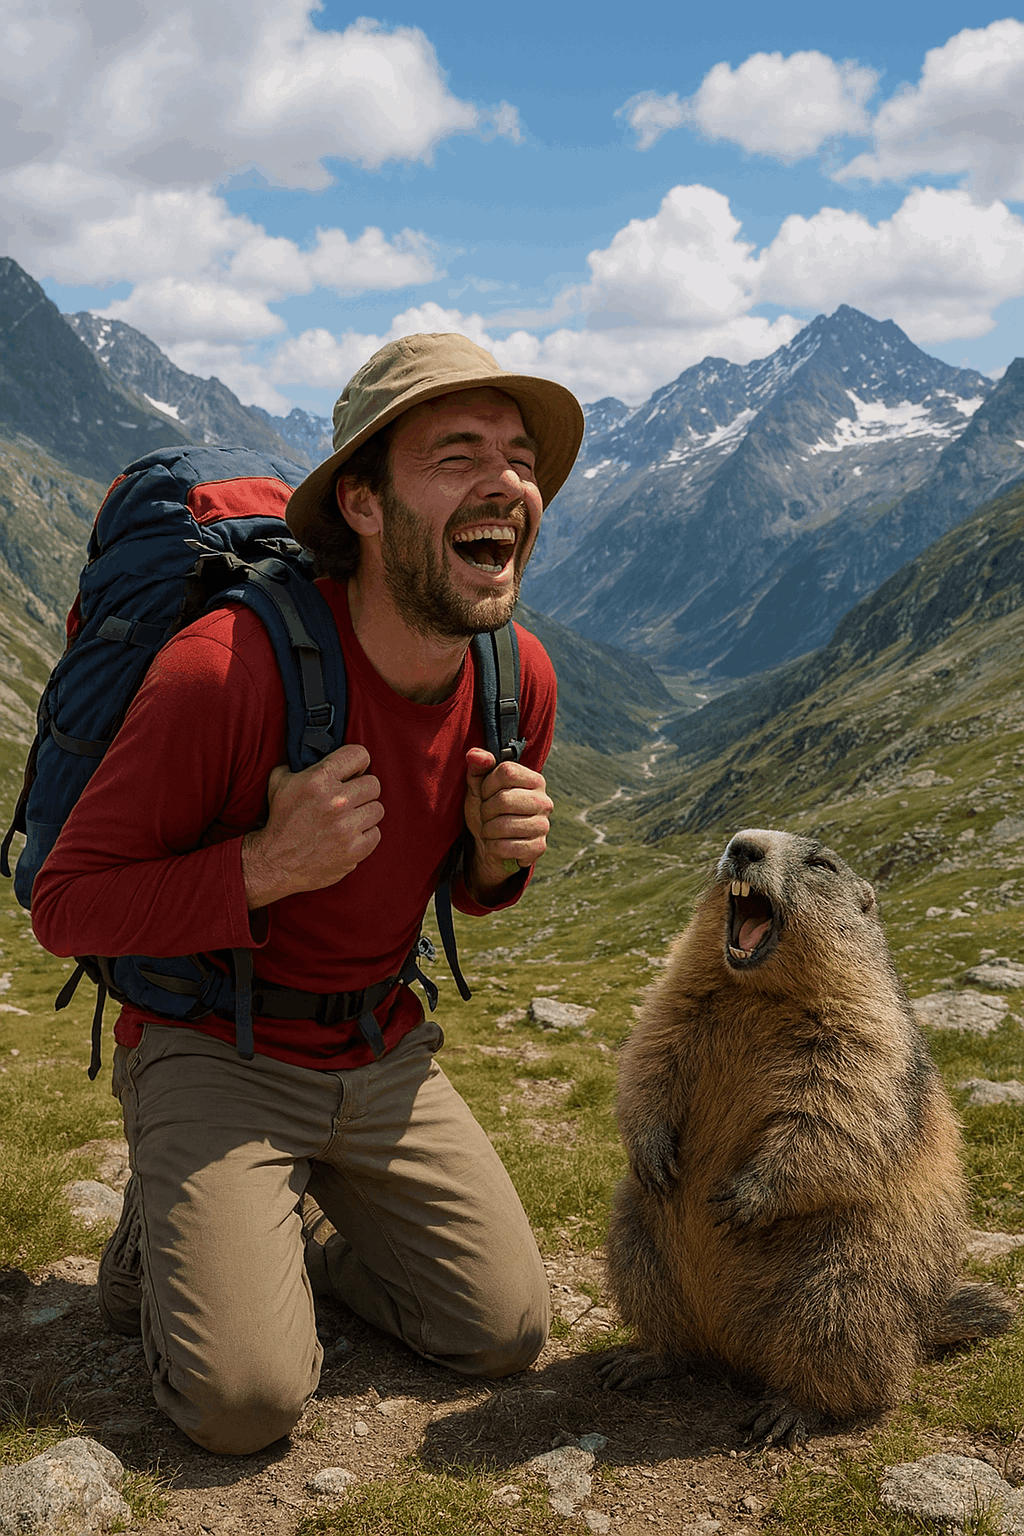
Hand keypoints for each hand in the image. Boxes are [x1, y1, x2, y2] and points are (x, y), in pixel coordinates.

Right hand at [241, 743, 382, 907]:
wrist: (275, 862)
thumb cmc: (280, 820)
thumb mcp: (280, 781)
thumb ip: (301, 763)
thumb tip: (318, 749)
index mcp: (318, 780)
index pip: (360, 755)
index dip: (358, 763)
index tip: (354, 772)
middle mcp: (335, 801)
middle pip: (374, 784)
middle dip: (362, 791)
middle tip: (351, 799)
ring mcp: (346, 828)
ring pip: (378, 809)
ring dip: (365, 814)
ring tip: (348, 819)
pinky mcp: (354, 850)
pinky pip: (376, 833)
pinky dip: (365, 836)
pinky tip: (349, 837)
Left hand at [463, 748, 551, 900]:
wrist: (489, 844)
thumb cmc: (487, 809)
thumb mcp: (478, 786)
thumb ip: (477, 767)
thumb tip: (475, 754)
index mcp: (534, 780)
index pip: (507, 772)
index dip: (488, 785)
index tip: (485, 794)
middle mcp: (544, 801)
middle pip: (504, 800)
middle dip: (485, 810)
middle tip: (486, 815)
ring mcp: (544, 825)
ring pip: (504, 826)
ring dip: (488, 830)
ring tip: (491, 829)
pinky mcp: (539, 848)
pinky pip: (506, 847)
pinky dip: (494, 847)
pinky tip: (498, 844)